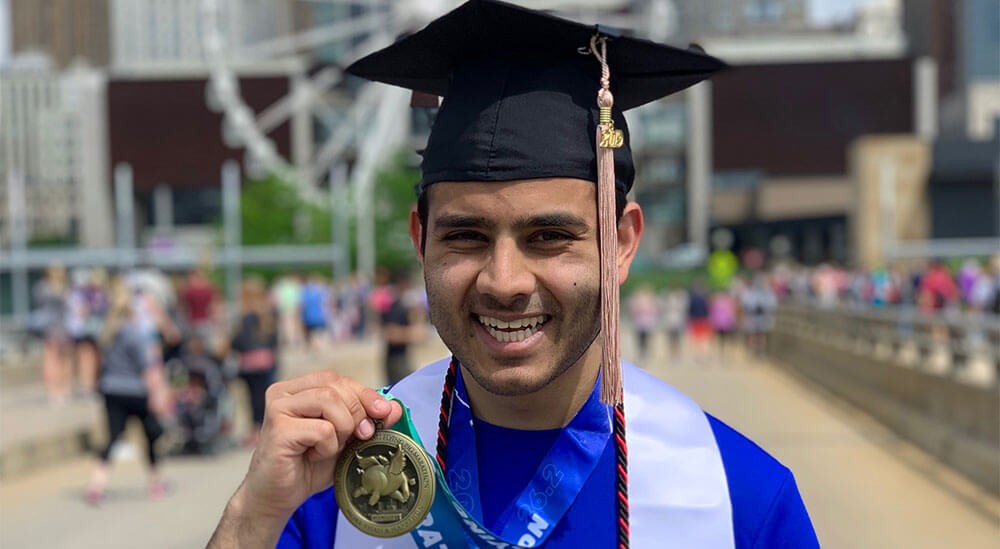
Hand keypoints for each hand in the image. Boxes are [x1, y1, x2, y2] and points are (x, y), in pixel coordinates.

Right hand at [210, 371, 401, 546]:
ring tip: (330, 448)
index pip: (338, 379)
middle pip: (336, 386)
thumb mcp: (344, 439)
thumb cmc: (307, 466)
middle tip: (359, 437)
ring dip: (343, 428)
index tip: (384, 413)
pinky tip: (313, 456)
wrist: (276, 497)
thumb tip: (394, 407)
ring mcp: (278, 408)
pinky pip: (322, 429)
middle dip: (357, 412)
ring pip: (329, 401)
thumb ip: (366, 420)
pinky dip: (328, 446)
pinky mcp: (278, 429)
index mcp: (298, 389)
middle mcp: (284, 393)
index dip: (365, 394)